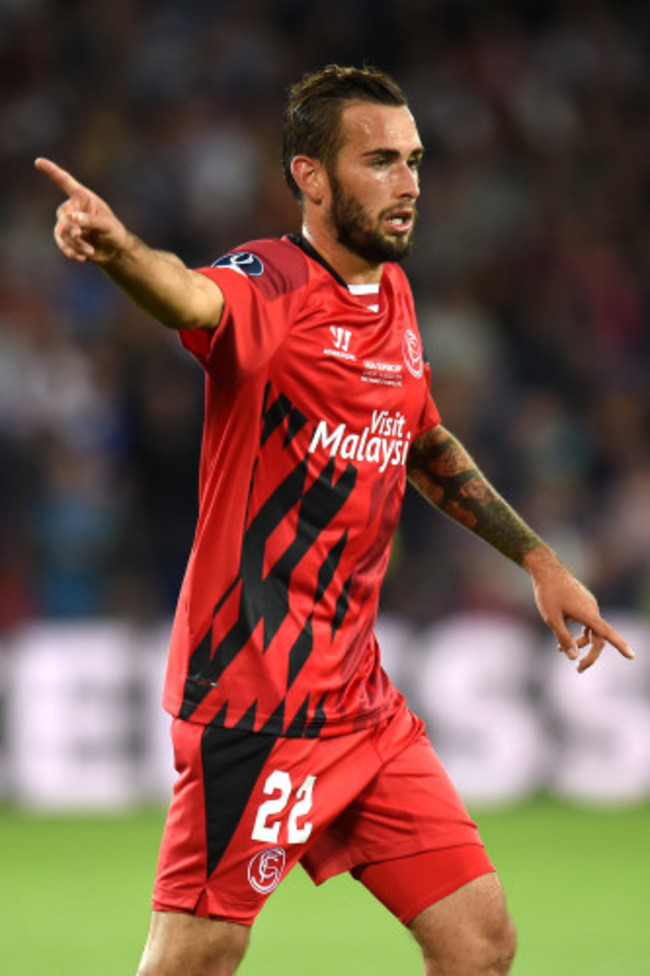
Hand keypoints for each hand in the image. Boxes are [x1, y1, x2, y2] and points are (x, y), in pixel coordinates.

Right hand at [35, 157, 128, 264]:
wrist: (114, 251)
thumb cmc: (114, 232)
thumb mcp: (107, 225)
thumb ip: (91, 220)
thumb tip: (72, 219)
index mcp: (83, 197)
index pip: (65, 182)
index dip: (51, 171)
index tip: (38, 161)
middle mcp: (72, 208)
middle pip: (62, 215)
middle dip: (70, 227)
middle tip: (79, 235)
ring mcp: (68, 223)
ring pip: (61, 232)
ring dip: (74, 243)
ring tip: (89, 251)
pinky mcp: (67, 239)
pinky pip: (63, 244)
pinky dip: (71, 252)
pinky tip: (82, 258)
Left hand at [524, 547, 634, 671]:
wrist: (546, 570)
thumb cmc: (548, 594)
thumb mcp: (552, 619)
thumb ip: (564, 638)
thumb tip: (573, 657)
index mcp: (588, 614)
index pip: (608, 633)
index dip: (620, 645)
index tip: (632, 656)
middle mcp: (592, 609)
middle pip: (598, 637)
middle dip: (590, 655)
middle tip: (579, 669)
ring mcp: (589, 605)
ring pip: (590, 629)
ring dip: (579, 642)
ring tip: (558, 649)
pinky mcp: (583, 602)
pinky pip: (586, 621)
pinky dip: (577, 631)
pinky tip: (563, 633)